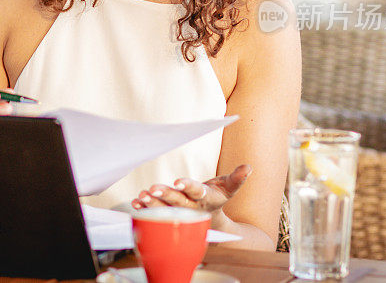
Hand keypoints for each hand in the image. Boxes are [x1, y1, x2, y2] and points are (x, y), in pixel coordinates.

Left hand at [131, 164, 251, 214]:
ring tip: (142, 196)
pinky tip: (136, 202)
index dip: (188, 187)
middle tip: (153, 189)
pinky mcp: (169, 214)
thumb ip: (237, 178)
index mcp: (205, 199)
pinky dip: (145, 208)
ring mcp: (179, 212)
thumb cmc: (217, 196)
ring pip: (164, 209)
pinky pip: (156, 213)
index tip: (178, 181)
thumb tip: (249, 167)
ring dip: (152, 204)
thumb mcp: (228, 188)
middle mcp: (191, 208)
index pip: (197, 192)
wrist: (211, 219)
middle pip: (177, 202)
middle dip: (165, 196)